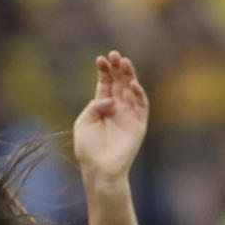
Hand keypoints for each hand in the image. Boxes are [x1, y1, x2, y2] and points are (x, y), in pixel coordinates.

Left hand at [72, 51, 148, 184]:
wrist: (100, 169)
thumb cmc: (88, 149)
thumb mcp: (83, 123)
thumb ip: (94, 106)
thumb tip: (109, 99)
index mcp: (102, 107)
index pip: (106, 83)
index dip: (104, 71)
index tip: (100, 59)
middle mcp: (117, 107)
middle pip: (119, 82)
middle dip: (117, 68)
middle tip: (114, 54)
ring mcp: (129, 114)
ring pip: (131, 89)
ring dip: (129, 75)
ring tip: (124, 62)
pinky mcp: (139, 123)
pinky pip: (142, 104)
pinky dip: (138, 93)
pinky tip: (131, 84)